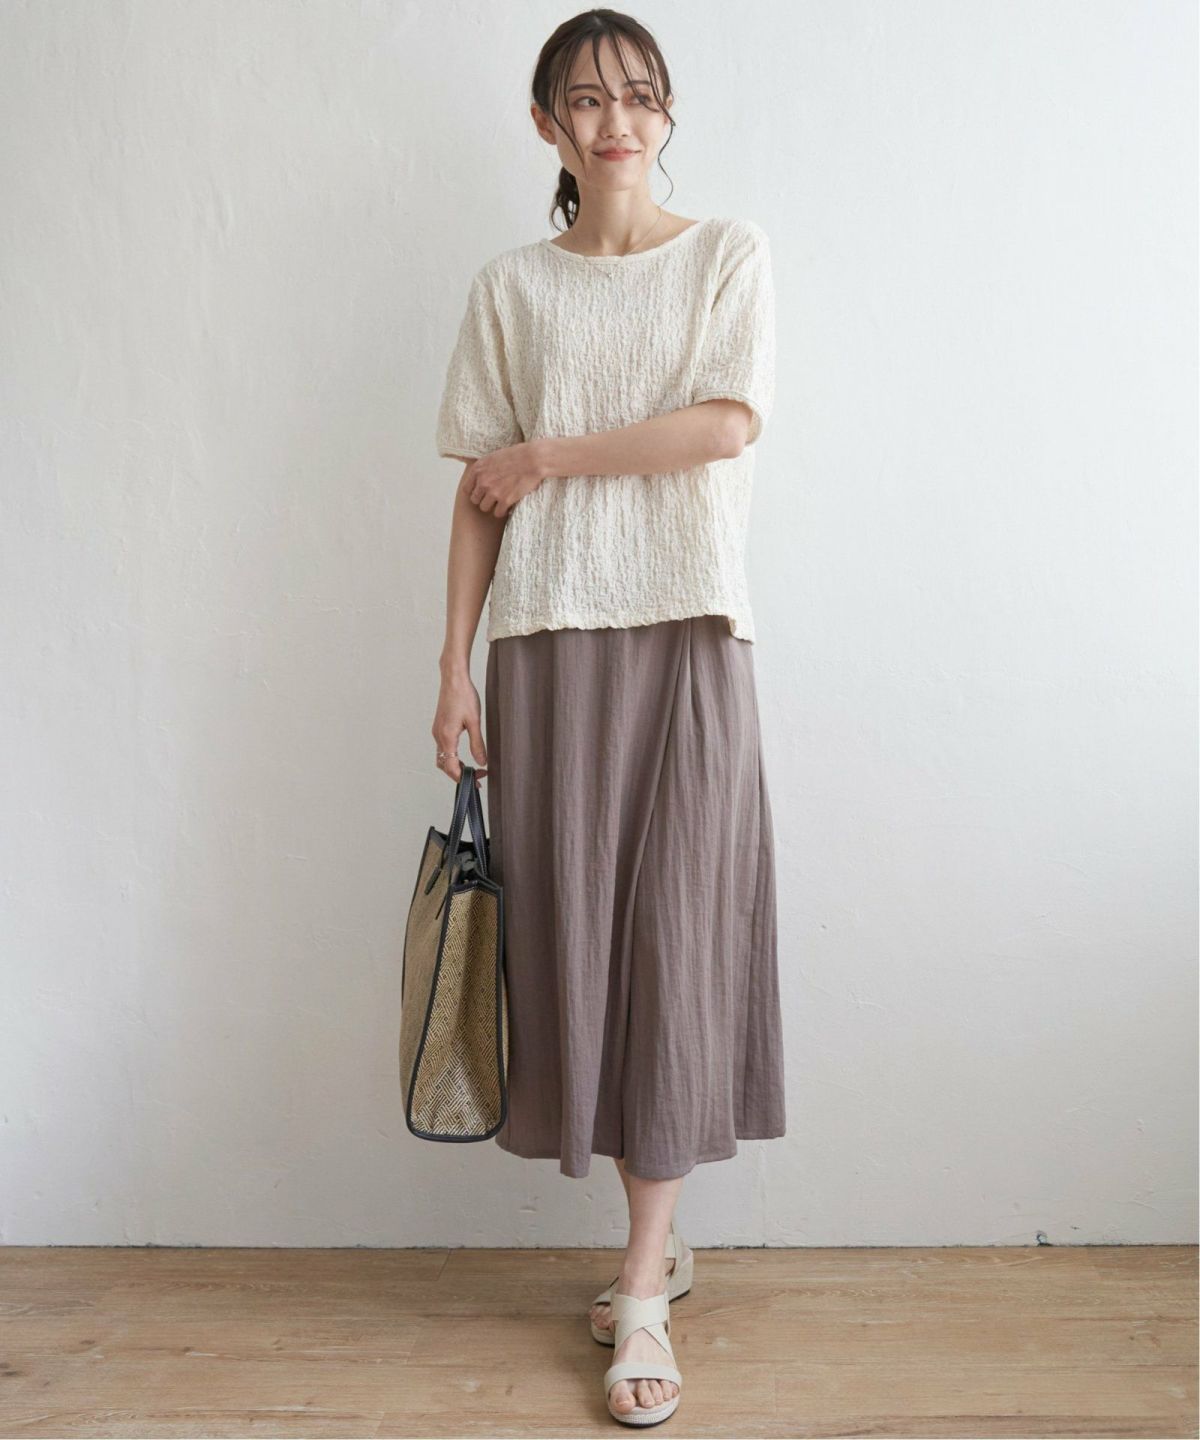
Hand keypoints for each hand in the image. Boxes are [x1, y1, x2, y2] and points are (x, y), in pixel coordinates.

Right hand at [432, 670, 487, 785]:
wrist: (453, 679)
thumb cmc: (464, 696)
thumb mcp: (475, 722)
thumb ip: (477, 744)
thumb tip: (482, 762)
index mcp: (447, 737)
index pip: (450, 767)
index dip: (462, 777)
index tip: (476, 780)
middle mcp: (438, 736)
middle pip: (444, 765)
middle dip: (458, 774)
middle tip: (476, 776)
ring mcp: (437, 731)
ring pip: (442, 757)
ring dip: (454, 765)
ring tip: (471, 767)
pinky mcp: (439, 727)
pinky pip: (442, 748)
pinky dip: (451, 756)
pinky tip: (463, 754)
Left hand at [460, 440, 545, 518]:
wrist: (533, 459)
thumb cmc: (517, 455)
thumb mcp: (494, 456)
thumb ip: (484, 468)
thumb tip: (481, 476)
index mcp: (478, 469)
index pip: (466, 489)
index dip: (475, 492)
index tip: (483, 492)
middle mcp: (483, 481)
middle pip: (475, 500)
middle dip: (484, 499)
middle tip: (494, 497)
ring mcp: (493, 492)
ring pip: (484, 508)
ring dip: (493, 506)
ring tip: (502, 501)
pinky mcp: (505, 500)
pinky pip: (498, 513)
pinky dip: (503, 511)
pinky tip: (509, 505)